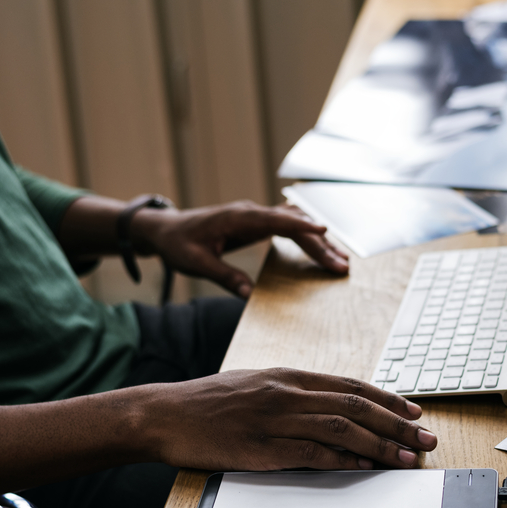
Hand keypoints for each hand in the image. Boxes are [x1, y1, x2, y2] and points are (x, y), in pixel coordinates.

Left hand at [133, 200, 348, 296]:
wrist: (165, 229)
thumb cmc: (178, 244)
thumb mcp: (196, 264)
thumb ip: (224, 276)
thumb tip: (248, 295)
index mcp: (238, 217)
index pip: (276, 220)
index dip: (301, 226)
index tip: (324, 232)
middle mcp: (251, 212)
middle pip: (293, 224)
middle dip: (319, 244)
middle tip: (341, 265)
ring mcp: (255, 216)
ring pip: (294, 225)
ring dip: (317, 241)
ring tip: (340, 260)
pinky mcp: (256, 223)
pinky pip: (287, 227)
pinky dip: (306, 237)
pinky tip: (322, 245)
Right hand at [145, 368, 437, 470]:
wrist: (165, 414)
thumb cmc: (210, 401)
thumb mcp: (258, 383)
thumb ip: (295, 392)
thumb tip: (332, 406)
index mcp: (289, 375)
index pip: (352, 386)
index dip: (388, 400)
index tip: (414, 412)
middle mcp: (288, 392)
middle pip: (356, 407)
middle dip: (397, 424)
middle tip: (426, 439)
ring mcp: (275, 419)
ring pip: (342, 429)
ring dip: (380, 445)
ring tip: (406, 458)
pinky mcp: (261, 447)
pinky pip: (311, 453)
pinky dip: (342, 460)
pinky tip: (363, 467)